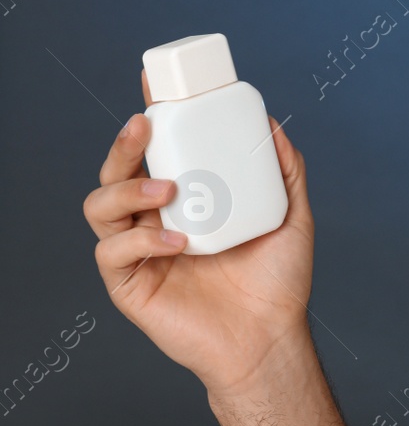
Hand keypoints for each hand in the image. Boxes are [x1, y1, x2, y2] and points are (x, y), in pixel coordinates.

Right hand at [83, 69, 316, 395]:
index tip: (152, 87)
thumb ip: (285, 169)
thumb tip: (273, 123)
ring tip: (166, 187)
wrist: (271, 338)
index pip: (158, 152)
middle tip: (146, 124)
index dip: (148, 120)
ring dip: (126, 187)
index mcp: (188, 201)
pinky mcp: (129, 286)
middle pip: (117, 172)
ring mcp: (139, 252)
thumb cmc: (279, 281)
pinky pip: (113, 253)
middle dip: (123, 144)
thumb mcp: (292, 214)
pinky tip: (176, 240)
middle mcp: (156, 220)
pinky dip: (140, 239)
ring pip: (100, 206)